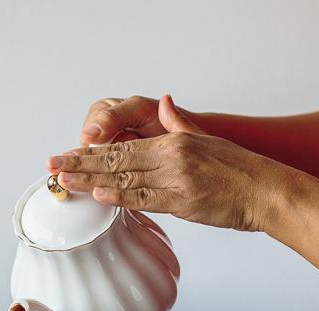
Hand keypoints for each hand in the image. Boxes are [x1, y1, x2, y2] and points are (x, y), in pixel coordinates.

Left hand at [48, 95, 284, 231]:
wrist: (265, 190)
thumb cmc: (239, 170)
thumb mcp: (207, 138)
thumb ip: (180, 123)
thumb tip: (166, 102)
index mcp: (173, 142)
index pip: (123, 146)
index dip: (92, 152)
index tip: (68, 156)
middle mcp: (170, 157)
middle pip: (116, 160)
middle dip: (81, 164)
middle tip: (53, 166)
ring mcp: (176, 179)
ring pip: (125, 179)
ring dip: (91, 181)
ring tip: (64, 181)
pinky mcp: (184, 201)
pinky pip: (146, 199)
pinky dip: (121, 197)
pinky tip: (100, 195)